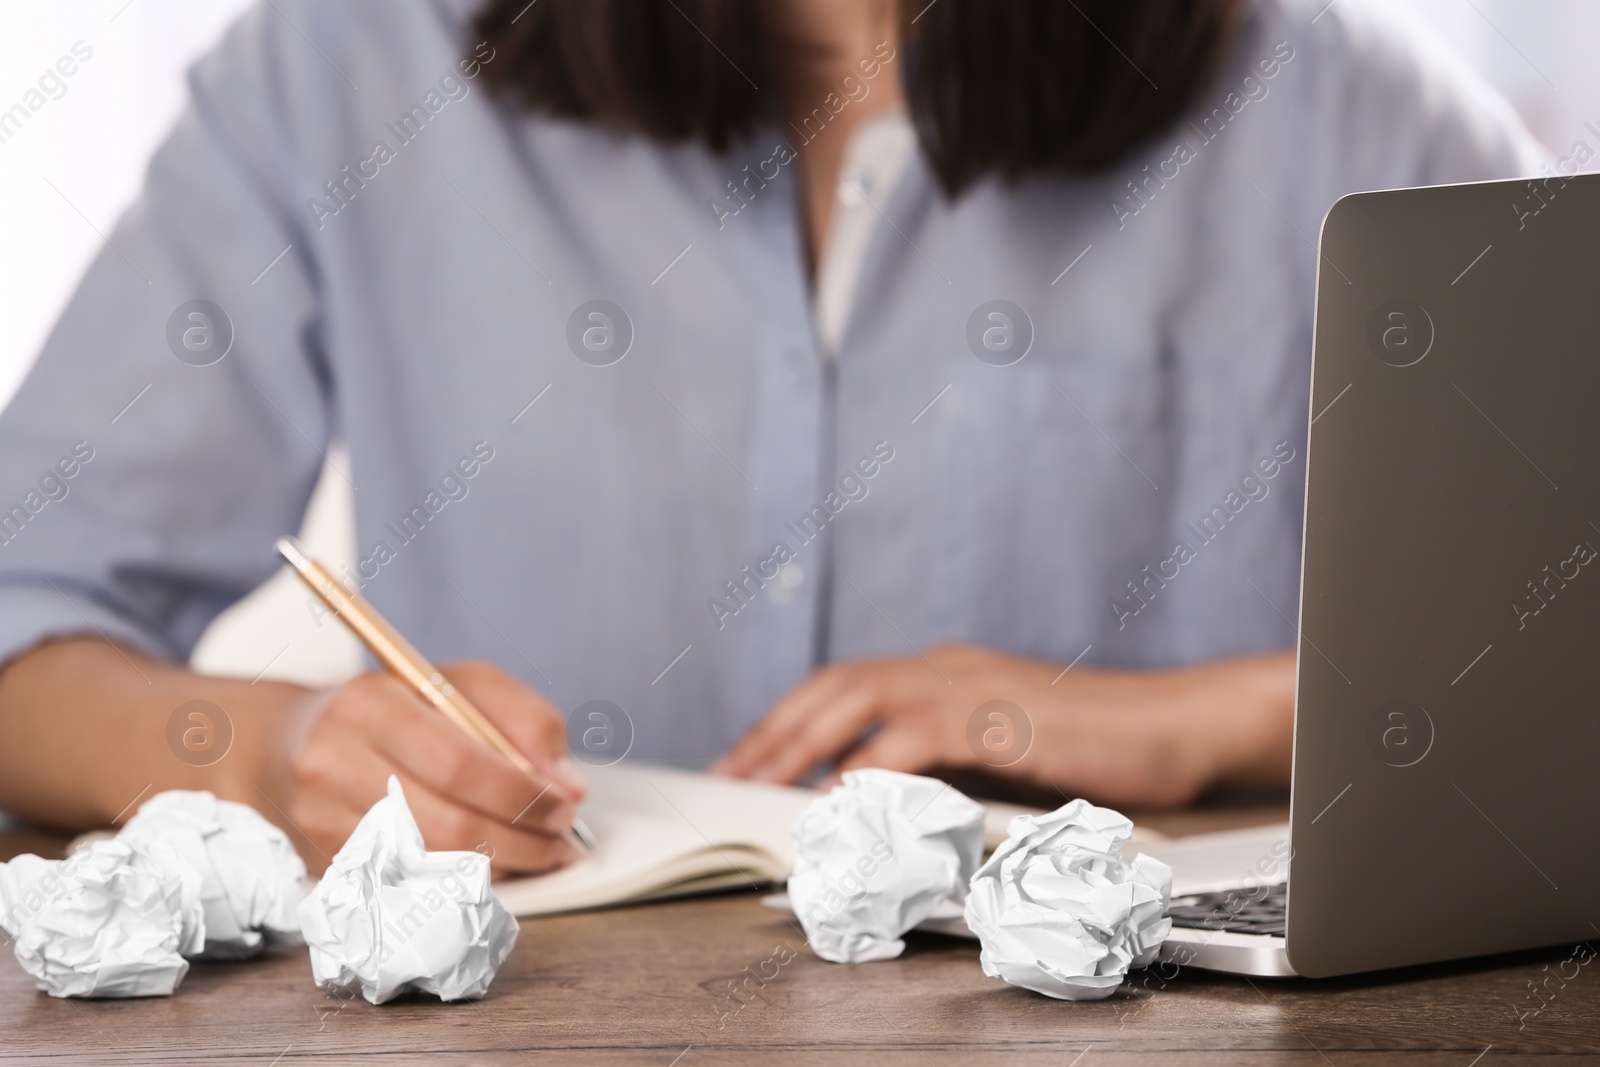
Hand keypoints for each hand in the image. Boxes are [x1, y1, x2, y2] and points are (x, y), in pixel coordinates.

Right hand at [283, 661, 585, 874]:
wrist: (296, 741)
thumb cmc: (400, 708)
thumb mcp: (463, 686)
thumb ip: (524, 720)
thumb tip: (566, 786)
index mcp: (371, 704)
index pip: (458, 763)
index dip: (520, 793)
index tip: (565, 805)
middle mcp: (335, 763)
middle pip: (446, 824)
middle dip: (520, 840)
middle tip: (561, 843)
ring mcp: (323, 820)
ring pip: (431, 864)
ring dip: (501, 867)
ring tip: (539, 855)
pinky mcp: (327, 863)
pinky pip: (412, 884)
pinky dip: (463, 880)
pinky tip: (493, 867)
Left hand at [709, 644, 1293, 807]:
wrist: (1181, 725)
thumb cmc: (1098, 746)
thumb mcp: (1003, 753)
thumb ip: (945, 763)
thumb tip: (878, 795)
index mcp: (945, 673)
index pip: (844, 687)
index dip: (787, 721)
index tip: (745, 760)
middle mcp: (949, 669)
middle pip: (837, 685)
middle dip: (775, 729)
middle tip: (730, 773)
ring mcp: (976, 687)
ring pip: (864, 696)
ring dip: (805, 739)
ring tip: (764, 781)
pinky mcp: (1006, 716)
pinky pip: (923, 732)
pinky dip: (876, 759)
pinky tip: (846, 789)